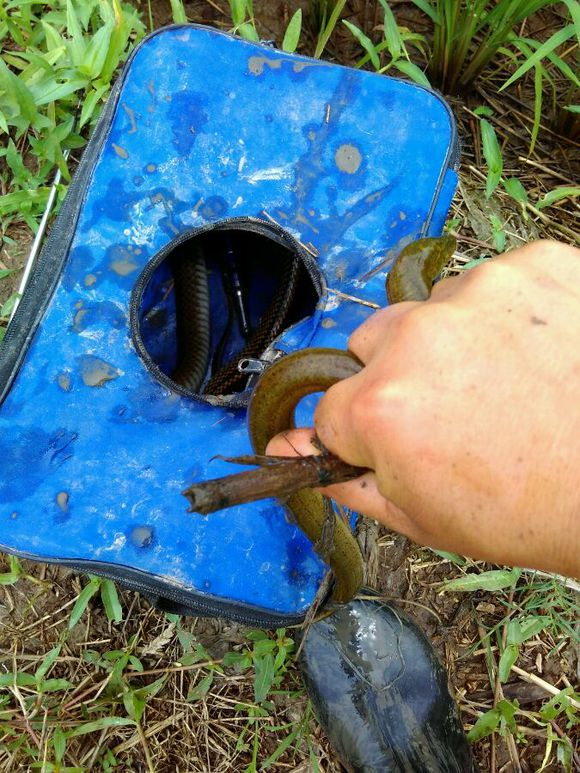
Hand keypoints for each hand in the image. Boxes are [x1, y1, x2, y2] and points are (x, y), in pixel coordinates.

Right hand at [267, 240, 579, 576]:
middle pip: (372, 346)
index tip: (405, 444)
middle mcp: (422, 336)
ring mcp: (482, 291)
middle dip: (397, 377)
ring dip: (450, 340)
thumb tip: (283, 446)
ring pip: (430, 311)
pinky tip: (536, 354)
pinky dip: (503, 315)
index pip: (334, 408)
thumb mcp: (422, 516)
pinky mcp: (535, 265)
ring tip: (503, 382)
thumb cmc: (531, 511)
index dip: (366, 433)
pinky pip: (490, 285)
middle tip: (455, 412)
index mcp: (384, 407)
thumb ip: (343, 479)